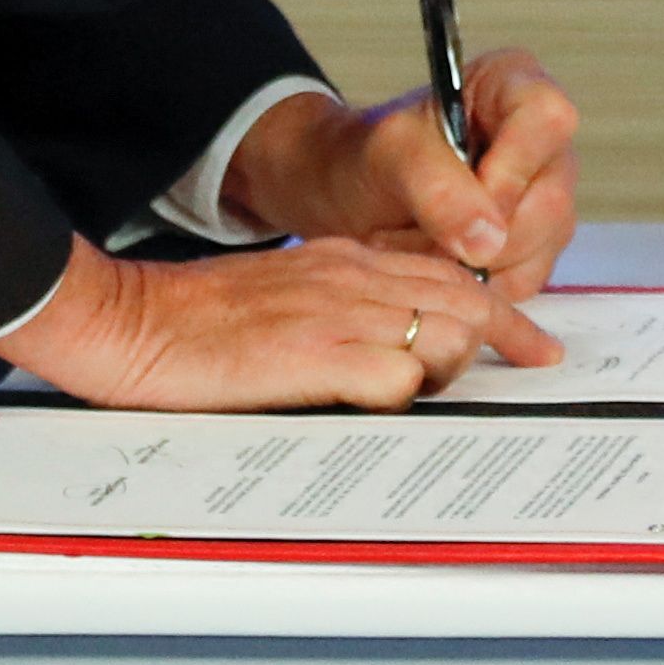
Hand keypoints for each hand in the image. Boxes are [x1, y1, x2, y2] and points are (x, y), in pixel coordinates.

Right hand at [0, 235, 555, 410]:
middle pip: (467, 298)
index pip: (450, 272)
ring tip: (422, 393)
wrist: (129, 320)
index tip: (534, 338)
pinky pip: (396, 377)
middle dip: (505, 336)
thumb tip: (390, 343)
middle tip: (532, 364)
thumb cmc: (195, 318)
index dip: (502, 309)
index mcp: (345, 258)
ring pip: (445, 334)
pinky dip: (404, 396)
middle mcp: (353, 277)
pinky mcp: (315, 355)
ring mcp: (338, 314)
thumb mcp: (285, 293)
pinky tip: (380, 406)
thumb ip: (341, 306)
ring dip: (449, 369)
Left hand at [223, 51, 583, 298]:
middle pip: (549, 199)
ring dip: (467, 264)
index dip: (510, 167)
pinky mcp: (538, 247)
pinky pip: (525, 281)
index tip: (462, 195)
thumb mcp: (389, 156)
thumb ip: (436, 187)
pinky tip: (435, 264)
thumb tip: (488, 241)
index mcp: (513, 85)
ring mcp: (547, 197)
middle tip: (409, 230)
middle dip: (475, 232)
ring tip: (412, 244)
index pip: (547, 118)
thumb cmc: (366, 156)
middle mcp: (544, 142)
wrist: (345, 196)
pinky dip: (472, 286)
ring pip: (539, 247)